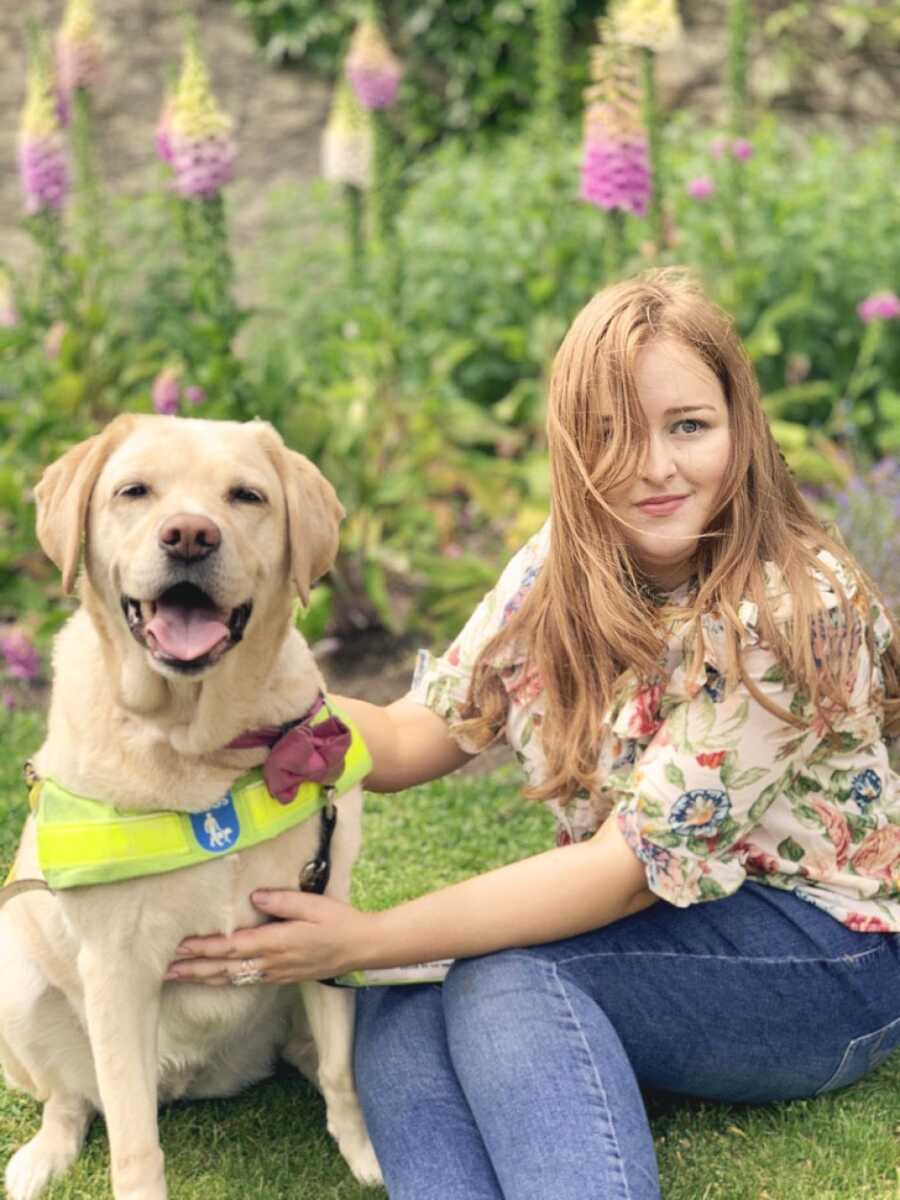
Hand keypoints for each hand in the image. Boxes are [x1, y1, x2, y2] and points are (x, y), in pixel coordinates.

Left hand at [163, 889, 374, 985]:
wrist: (362, 948)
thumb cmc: (339, 922)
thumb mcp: (314, 905)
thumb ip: (283, 901)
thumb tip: (254, 896)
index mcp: (277, 943)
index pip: (232, 947)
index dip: (204, 948)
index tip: (179, 947)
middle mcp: (271, 962)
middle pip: (224, 968)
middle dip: (192, 968)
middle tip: (163, 970)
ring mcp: (275, 973)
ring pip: (231, 978)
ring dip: (202, 977)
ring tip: (177, 977)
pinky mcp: (280, 977)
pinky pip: (244, 981)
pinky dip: (222, 980)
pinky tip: (211, 978)